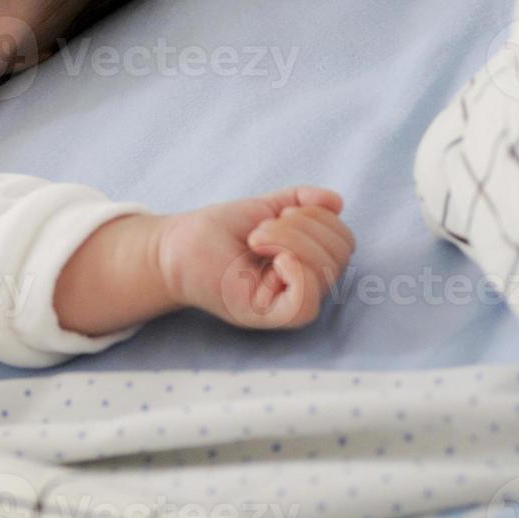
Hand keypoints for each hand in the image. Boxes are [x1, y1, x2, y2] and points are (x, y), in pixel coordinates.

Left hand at [156, 185, 354, 328]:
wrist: (174, 246)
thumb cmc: (216, 232)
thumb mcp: (264, 209)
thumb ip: (300, 201)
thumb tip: (336, 201)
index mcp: (308, 262)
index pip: (343, 240)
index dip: (319, 217)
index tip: (279, 213)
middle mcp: (303, 286)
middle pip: (339, 254)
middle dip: (301, 226)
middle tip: (260, 230)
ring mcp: (286, 303)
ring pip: (325, 273)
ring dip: (291, 240)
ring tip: (256, 239)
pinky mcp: (266, 316)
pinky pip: (305, 305)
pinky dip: (298, 274)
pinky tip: (276, 260)